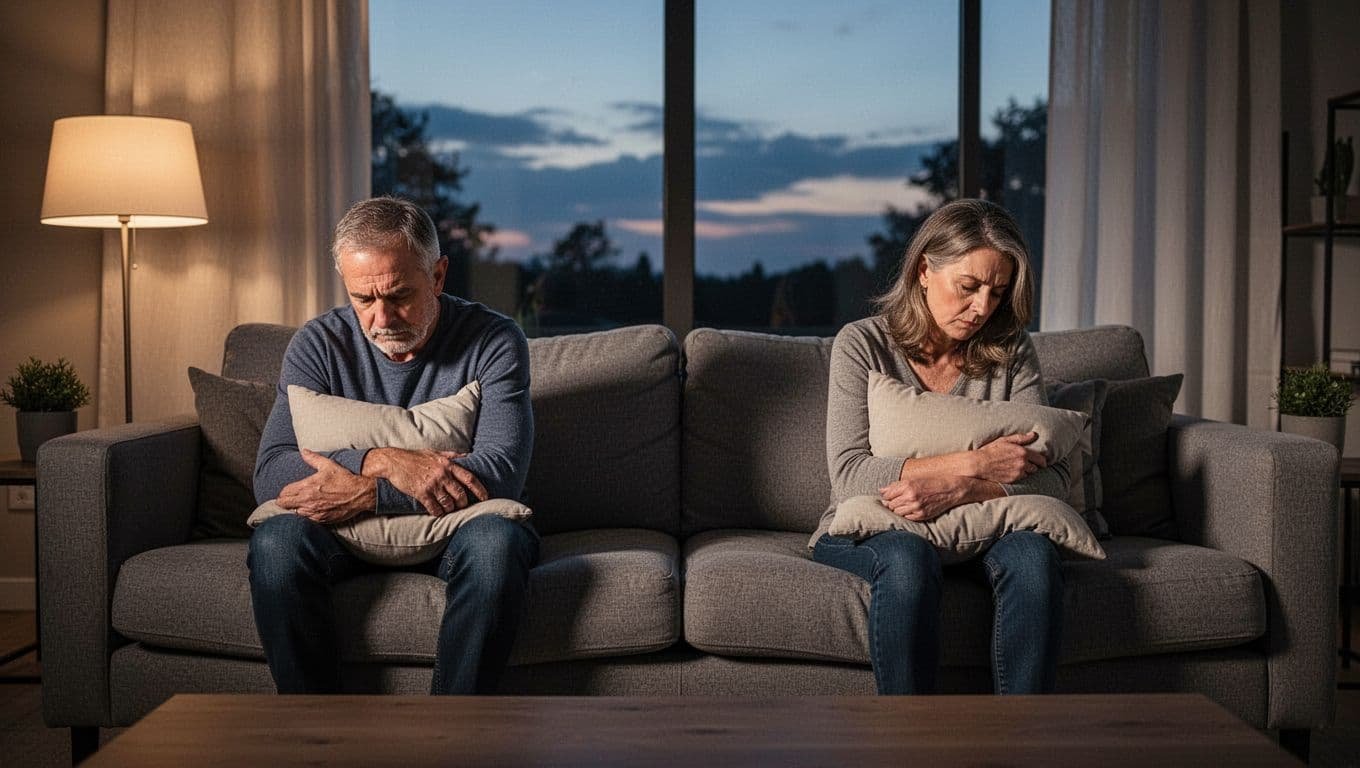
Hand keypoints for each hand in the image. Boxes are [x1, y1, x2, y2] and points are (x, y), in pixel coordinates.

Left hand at [277, 449, 375, 524]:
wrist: (359, 494)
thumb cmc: (344, 479)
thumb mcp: (329, 465)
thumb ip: (313, 458)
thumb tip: (304, 451)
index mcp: (307, 487)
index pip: (284, 493)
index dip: (283, 492)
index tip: (286, 492)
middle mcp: (308, 501)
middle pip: (284, 505)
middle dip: (284, 501)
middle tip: (288, 499)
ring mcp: (314, 512)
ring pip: (294, 513)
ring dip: (295, 509)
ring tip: (299, 505)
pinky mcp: (321, 519)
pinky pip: (306, 519)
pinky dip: (306, 515)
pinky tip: (310, 509)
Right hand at [363, 447, 488, 516]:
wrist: (393, 462)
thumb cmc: (415, 457)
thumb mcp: (434, 452)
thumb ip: (451, 455)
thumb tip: (467, 455)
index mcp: (448, 464)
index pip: (470, 478)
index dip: (480, 489)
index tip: (486, 497)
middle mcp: (442, 474)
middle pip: (461, 494)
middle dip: (464, 503)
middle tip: (462, 506)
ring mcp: (432, 484)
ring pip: (449, 503)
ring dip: (450, 508)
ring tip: (448, 509)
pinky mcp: (421, 493)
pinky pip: (434, 507)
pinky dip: (438, 512)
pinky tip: (437, 512)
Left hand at [878, 475, 964, 521]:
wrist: (950, 489)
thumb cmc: (931, 482)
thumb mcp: (913, 480)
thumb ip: (896, 486)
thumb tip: (881, 491)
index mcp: (907, 485)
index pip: (887, 495)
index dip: (886, 496)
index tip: (888, 496)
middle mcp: (911, 497)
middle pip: (891, 505)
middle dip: (891, 503)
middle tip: (895, 501)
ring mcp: (916, 507)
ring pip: (897, 512)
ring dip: (898, 509)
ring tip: (903, 505)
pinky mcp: (922, 515)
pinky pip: (907, 518)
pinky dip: (906, 514)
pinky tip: (910, 509)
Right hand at [971, 432, 1046, 483]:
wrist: (980, 464)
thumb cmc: (991, 450)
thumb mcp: (1005, 440)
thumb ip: (1021, 438)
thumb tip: (1034, 435)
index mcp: (1023, 452)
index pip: (1040, 459)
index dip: (1042, 461)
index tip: (1041, 462)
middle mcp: (1023, 463)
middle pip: (1035, 468)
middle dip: (1032, 465)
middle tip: (1026, 463)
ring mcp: (1018, 473)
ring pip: (1028, 474)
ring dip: (1025, 471)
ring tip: (1017, 467)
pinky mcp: (1013, 480)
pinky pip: (1021, 479)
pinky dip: (1019, 475)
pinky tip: (1011, 471)